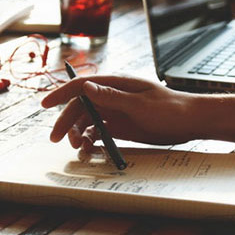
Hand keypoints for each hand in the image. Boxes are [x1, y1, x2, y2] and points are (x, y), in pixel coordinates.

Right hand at [41, 75, 199, 153]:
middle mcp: (112, 96)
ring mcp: (115, 111)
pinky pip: (98, 131)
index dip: (60, 93)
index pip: (81, 85)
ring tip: (78, 148)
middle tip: (55, 139)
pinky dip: (89, 140)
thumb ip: (113, 97)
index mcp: (116, 84)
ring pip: (86, 121)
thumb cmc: (170, 108)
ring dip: (77, 133)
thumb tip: (87, 87)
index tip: (45, 104)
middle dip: (65, 121)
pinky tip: (88, 149)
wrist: (190, 122)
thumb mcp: (140, 104)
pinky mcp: (120, 125)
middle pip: (80, 106)